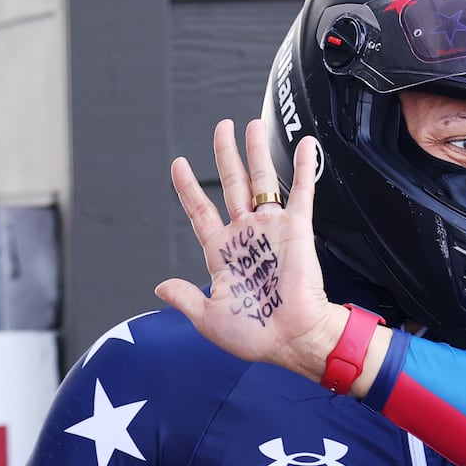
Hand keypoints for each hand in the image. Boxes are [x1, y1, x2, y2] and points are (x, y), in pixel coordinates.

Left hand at [155, 119, 346, 380]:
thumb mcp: (209, 318)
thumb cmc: (255, 334)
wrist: (293, 339)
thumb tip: (161, 286)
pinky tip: (305, 144)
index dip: (188, 187)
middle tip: (221, 128)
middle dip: (225, 155)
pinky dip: (303, 166)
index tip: (178, 163)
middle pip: (231, 184)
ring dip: (256, 152)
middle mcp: (246, 235)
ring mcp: (271, 229)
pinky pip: (301, 191)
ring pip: (261, 180)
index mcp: (222, 253)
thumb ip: (186, 297)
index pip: (200, 210)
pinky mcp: (297, 229)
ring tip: (252, 125)